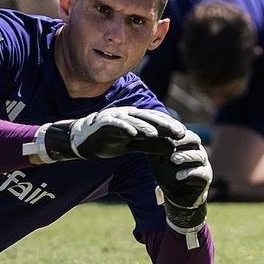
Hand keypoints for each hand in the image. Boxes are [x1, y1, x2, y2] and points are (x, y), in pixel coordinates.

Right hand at [24, 107, 186, 162]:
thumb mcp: (131, 146)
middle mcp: (126, 114)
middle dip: (164, 125)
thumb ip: (149, 146)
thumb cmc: (106, 142)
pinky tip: (134, 134)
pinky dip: (124, 128)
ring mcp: (114, 118)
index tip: (184, 135)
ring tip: (158, 134)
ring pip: (134, 120)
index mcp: (134, 119)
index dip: (170, 126)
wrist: (79, 141)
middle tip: (179, 133)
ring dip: (146, 126)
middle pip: (149, 118)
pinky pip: (115, 124)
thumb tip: (170, 149)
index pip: (156, 121)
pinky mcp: (102, 123)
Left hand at [147, 130, 211, 237]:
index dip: (174, 131)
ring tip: (173, 159)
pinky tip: (178, 176)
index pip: (183, 132)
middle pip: (195, 140)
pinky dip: (189, 173)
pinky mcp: (205, 178)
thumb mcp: (157, 160)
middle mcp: (197, 152)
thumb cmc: (167, 174)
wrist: (177, 196)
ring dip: (186, 156)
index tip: (163, 131)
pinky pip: (200, 173)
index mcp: (186, 144)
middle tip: (172, 142)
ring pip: (199, 156)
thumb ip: (153, 148)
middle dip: (183, 140)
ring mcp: (203, 164)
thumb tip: (140, 134)